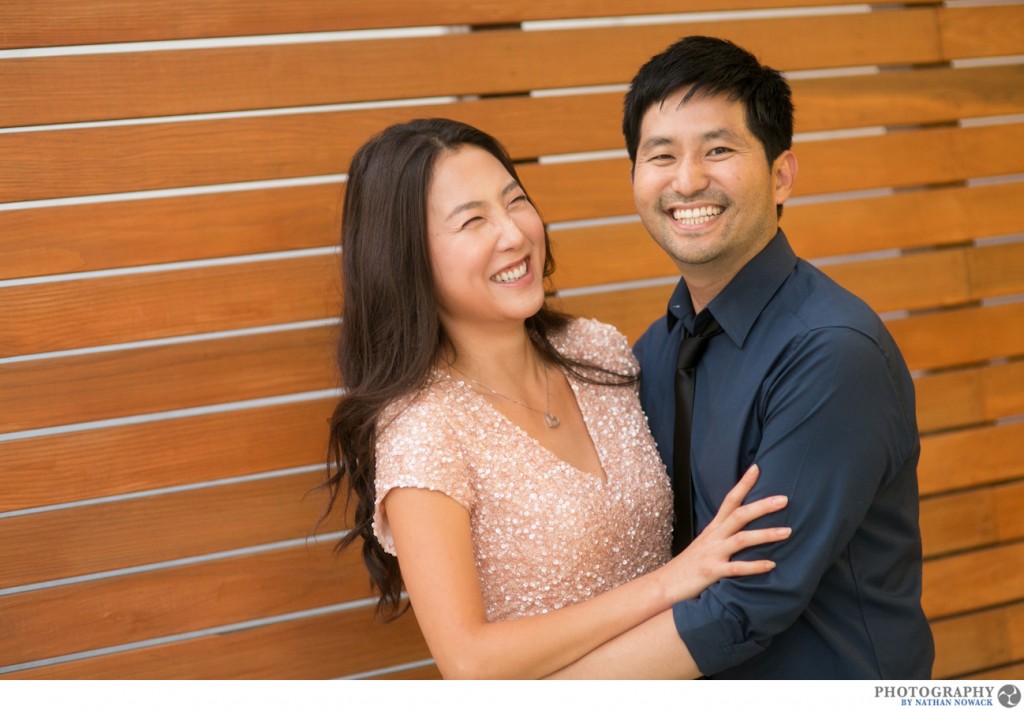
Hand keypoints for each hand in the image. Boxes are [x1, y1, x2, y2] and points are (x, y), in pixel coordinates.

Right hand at [657, 464, 789, 602]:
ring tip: (787, 532)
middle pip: (739, 515)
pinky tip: (771, 564)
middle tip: (784, 499)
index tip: (757, 468)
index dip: (743, 484)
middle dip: (762, 506)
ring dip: (765, 534)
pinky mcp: (711, 572)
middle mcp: (714, 537)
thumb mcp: (705, 544)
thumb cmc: (689, 565)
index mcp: (713, 529)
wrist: (665, 583)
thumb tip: (742, 529)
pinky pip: (736, 568)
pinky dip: (754, 566)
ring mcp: (712, 553)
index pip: (729, 500)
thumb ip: (723, 536)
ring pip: (741, 539)